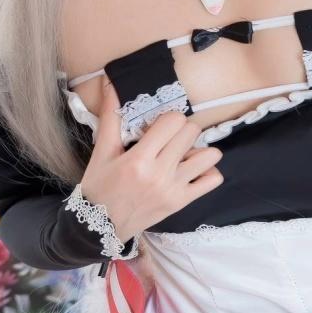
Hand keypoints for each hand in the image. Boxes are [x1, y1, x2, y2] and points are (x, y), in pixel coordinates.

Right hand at [78, 77, 222, 238]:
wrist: (100, 227)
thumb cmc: (99, 188)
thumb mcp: (102, 152)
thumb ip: (110, 117)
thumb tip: (111, 85)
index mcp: (139, 159)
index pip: (173, 122)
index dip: (168, 118)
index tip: (159, 126)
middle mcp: (160, 173)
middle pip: (191, 133)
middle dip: (183, 129)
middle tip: (171, 138)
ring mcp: (174, 189)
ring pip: (209, 156)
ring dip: (199, 149)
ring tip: (184, 153)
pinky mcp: (181, 202)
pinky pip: (212, 180)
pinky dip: (207, 171)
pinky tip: (192, 170)